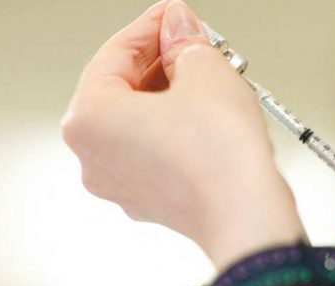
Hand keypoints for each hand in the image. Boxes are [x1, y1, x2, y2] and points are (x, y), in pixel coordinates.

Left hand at [61, 0, 304, 269]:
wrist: (246, 216)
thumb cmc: (219, 158)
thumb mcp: (205, 72)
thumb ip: (184, 40)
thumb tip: (178, 28)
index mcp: (88, 119)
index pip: (115, 53)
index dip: (151, 27)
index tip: (174, 16)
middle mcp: (93, 157)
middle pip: (122, 90)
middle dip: (161, 63)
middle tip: (194, 43)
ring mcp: (119, 184)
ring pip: (139, 123)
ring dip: (170, 96)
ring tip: (208, 80)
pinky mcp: (148, 200)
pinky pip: (153, 151)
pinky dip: (174, 130)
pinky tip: (205, 116)